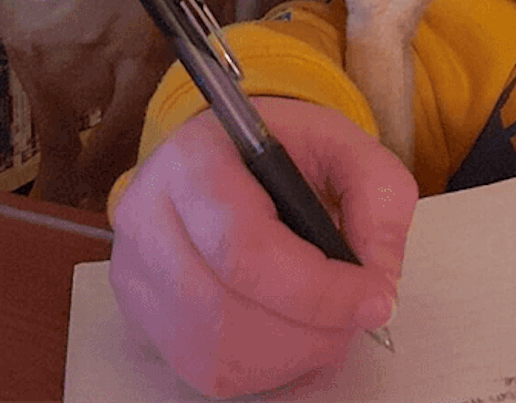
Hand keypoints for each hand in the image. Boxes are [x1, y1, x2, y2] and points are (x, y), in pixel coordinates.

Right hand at [109, 99, 417, 397]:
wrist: (236, 151)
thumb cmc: (287, 147)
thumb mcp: (347, 145)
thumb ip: (379, 197)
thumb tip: (378, 277)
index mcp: (195, 160)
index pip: (244, 248)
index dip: (317, 289)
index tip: (374, 297)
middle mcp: (148, 216)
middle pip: (226, 312)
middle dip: (311, 329)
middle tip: (358, 314)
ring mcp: (137, 270)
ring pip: (215, 352)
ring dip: (291, 354)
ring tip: (329, 322)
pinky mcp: (143, 314)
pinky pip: (205, 370)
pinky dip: (265, 367)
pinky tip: (294, 332)